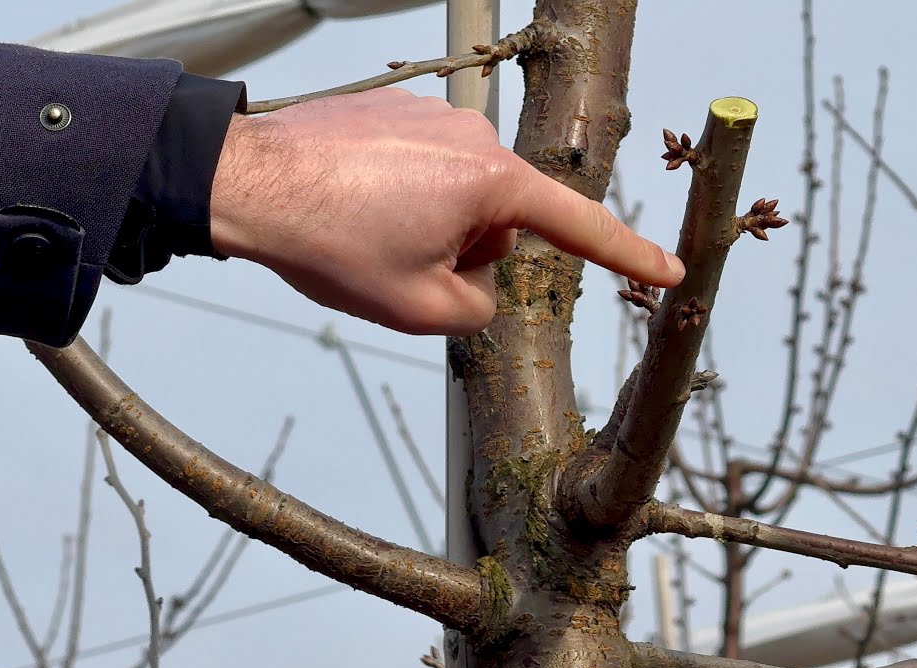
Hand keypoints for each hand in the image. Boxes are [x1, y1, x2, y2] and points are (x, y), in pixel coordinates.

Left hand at [209, 87, 684, 335]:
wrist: (245, 181)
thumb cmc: (328, 240)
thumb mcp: (420, 308)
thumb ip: (480, 310)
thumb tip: (480, 282)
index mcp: (492, 181)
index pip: (578, 228)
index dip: (629, 256)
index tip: (671, 270)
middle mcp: (473, 136)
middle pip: (501, 221)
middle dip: (464, 252)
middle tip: (401, 265)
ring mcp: (434, 117)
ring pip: (459, 197)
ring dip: (429, 226)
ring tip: (367, 233)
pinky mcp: (397, 110)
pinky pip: (423, 169)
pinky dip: (400, 198)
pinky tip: (355, 207)